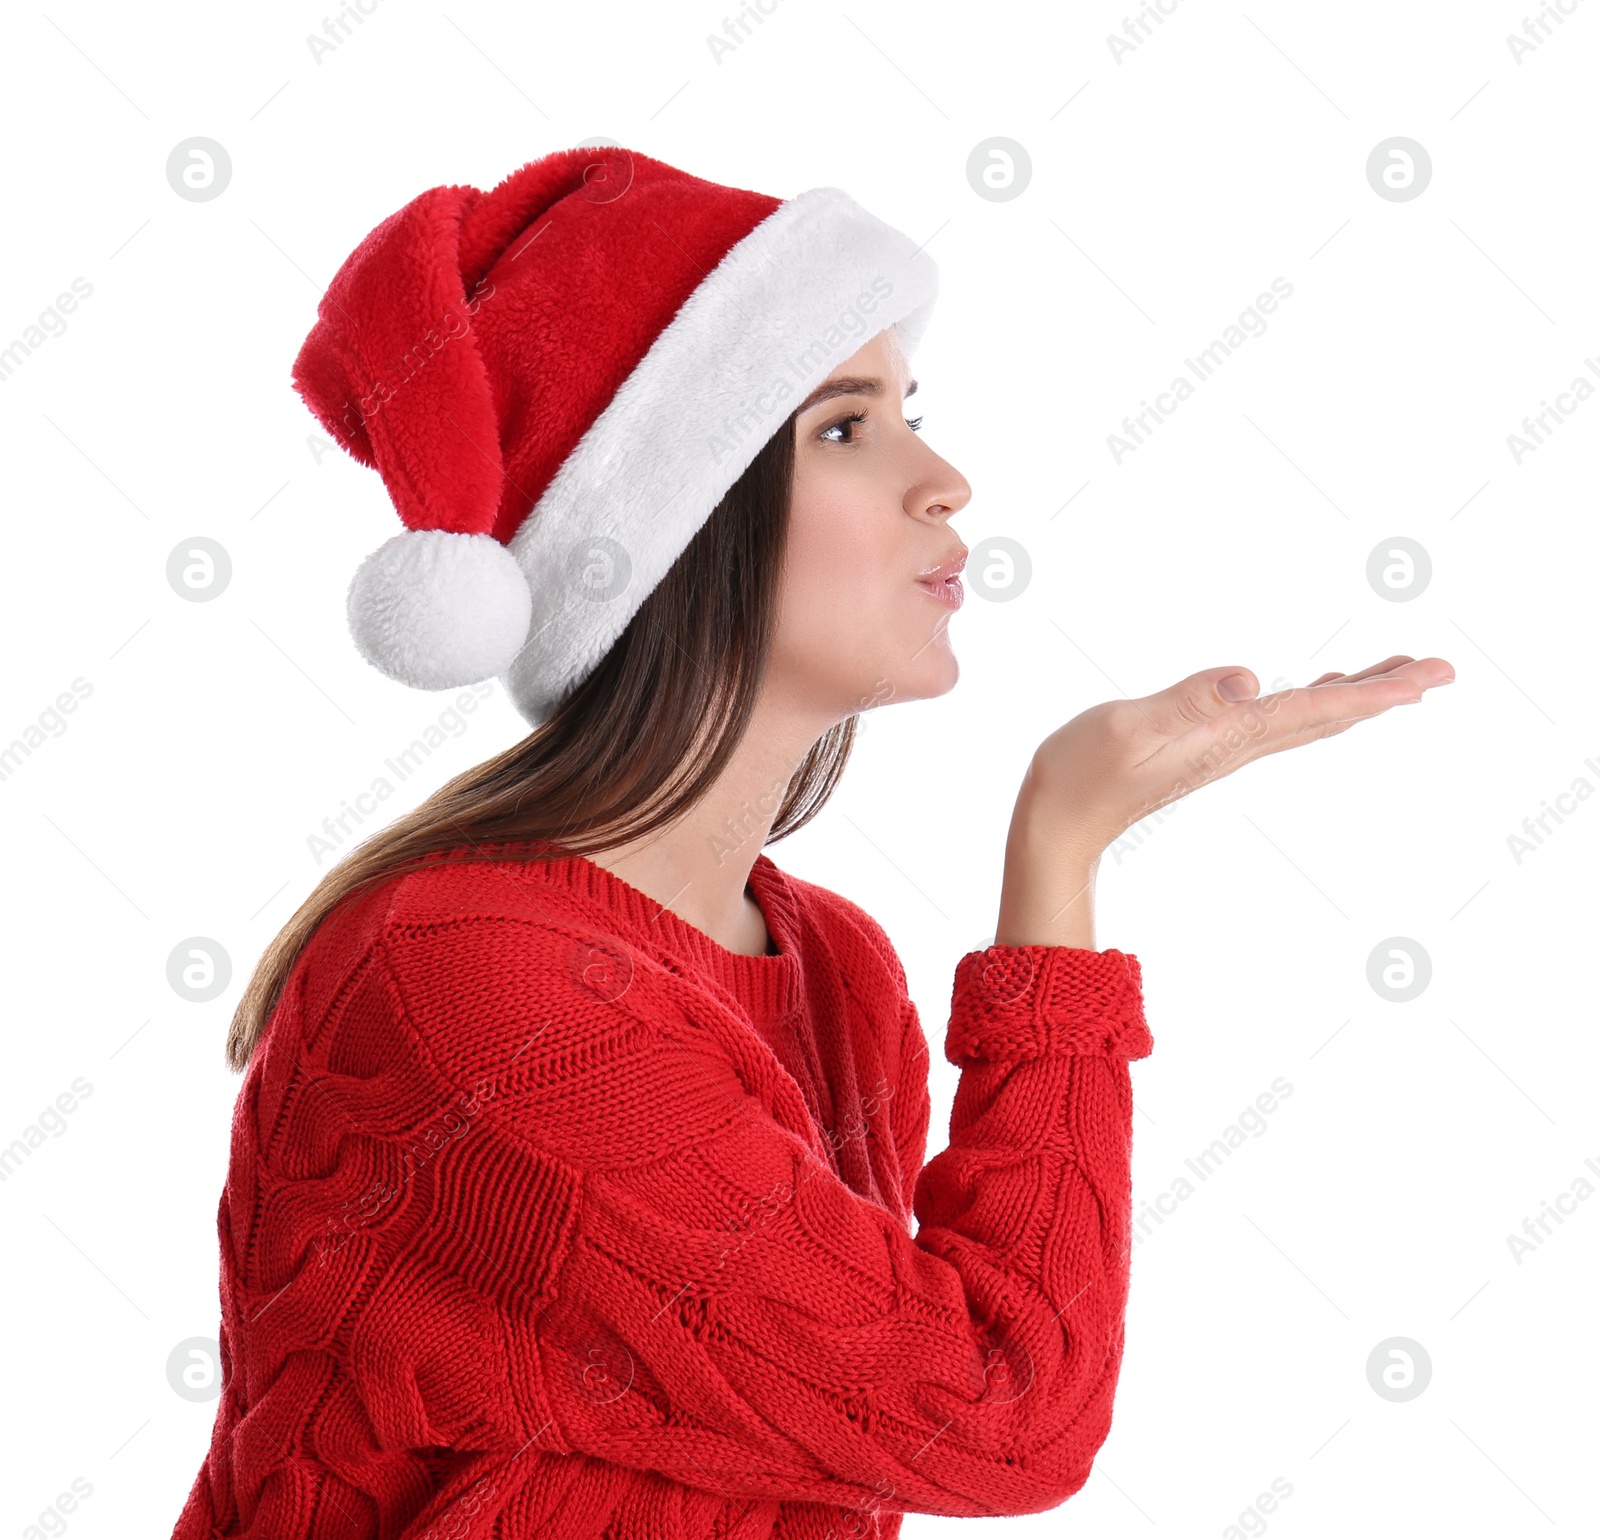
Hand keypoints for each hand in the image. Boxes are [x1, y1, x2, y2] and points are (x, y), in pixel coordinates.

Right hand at [995, 654, 1455, 948]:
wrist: (1059, 821)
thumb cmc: (1083, 772)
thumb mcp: (1129, 728)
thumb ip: (1188, 700)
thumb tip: (1251, 678)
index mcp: (1228, 736)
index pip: (1316, 709)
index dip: (1374, 691)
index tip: (1429, 677)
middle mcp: (1237, 745)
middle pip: (1329, 715)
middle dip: (1386, 690)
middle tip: (1441, 669)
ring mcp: (1224, 749)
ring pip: (1309, 718)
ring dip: (1357, 695)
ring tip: (1398, 675)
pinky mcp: (1206, 748)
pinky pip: (1280, 721)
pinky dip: (1315, 702)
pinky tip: (1318, 691)